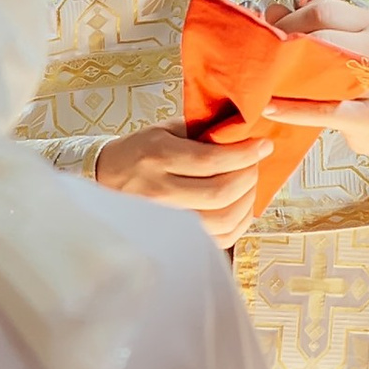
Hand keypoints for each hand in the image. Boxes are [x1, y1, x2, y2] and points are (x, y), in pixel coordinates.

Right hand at [95, 116, 272, 252]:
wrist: (106, 179)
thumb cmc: (140, 152)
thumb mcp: (165, 129)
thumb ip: (203, 130)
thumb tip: (245, 133)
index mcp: (157, 156)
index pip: (211, 160)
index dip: (245, 154)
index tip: (263, 145)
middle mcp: (160, 191)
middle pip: (220, 192)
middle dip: (249, 176)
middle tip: (254, 163)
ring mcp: (165, 220)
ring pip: (222, 219)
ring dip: (246, 201)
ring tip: (248, 184)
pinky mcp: (173, 238)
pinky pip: (218, 238)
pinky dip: (238, 223)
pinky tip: (239, 205)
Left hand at [263, 0, 368, 157]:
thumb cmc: (364, 78)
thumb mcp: (344, 44)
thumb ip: (309, 26)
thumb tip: (272, 12)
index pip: (323, 10)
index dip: (289, 20)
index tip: (269, 32)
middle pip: (321, 37)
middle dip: (284, 46)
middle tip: (263, 57)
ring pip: (323, 72)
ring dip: (285, 77)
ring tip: (261, 80)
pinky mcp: (368, 116)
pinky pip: (324, 111)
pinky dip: (293, 110)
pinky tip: (271, 108)